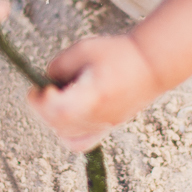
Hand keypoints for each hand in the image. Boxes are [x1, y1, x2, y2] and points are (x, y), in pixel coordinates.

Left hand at [28, 34, 162, 150]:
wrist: (152, 64)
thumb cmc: (119, 54)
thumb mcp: (83, 49)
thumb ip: (58, 67)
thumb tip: (46, 82)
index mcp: (94, 96)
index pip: (58, 112)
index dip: (41, 103)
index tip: (39, 88)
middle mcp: (99, 117)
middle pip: (58, 125)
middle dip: (43, 108)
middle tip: (45, 90)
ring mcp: (104, 126)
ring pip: (66, 135)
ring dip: (54, 118)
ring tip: (58, 98)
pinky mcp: (107, 128)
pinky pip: (80, 142)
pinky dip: (67, 132)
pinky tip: (67, 115)